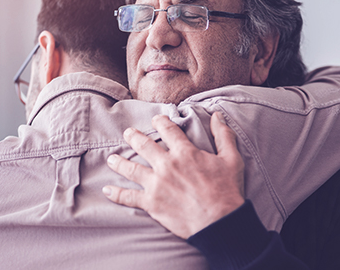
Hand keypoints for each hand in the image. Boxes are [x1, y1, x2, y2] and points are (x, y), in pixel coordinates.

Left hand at [102, 112, 244, 238]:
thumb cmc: (227, 191)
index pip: (168, 130)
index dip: (160, 121)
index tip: (156, 119)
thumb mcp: (231, 159)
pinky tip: (107, 190)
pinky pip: (128, 197)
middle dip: (133, 137)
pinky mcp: (151, 203)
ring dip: (119, 162)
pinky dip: (116, 194)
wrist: (220, 223)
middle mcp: (166, 165)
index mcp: (184, 152)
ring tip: (111, 159)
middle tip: (127, 133)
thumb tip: (218, 115)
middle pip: (143, 145)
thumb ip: (223, 135)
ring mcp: (156, 184)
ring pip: (130, 168)